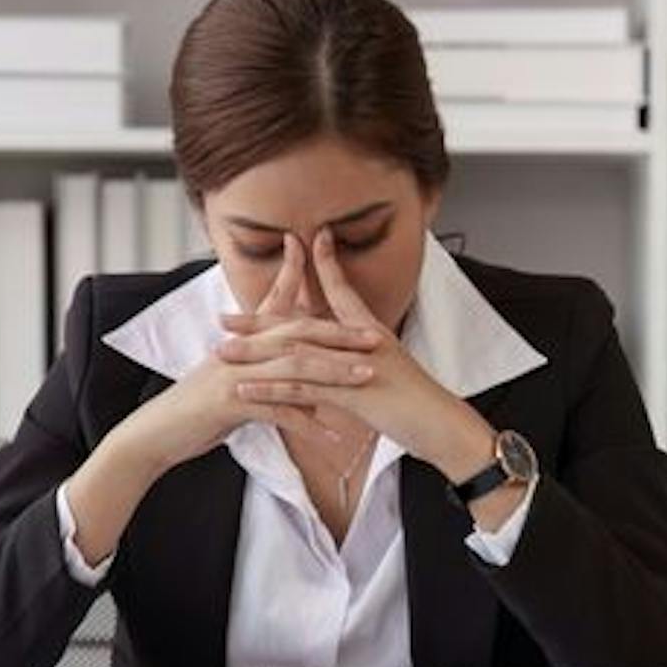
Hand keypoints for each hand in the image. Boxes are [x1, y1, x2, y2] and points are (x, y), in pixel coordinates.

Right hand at [110, 232, 379, 474]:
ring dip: (334, 372)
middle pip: (298, 333)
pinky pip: (278, 410)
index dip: (300, 279)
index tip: (333, 267)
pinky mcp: (229, 402)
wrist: (156, 433)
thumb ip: (277, 389)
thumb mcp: (239, 392)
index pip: (276, 305)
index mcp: (241, 342)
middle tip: (376, 338)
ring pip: (294, 366)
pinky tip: (334, 438)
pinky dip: (308, 423)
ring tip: (367, 378)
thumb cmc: (197, 414)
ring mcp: (234, 373)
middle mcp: (239, 350)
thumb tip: (317, 400)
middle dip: (339, 334)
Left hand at [221, 228, 498, 487]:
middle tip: (223, 318)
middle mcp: (360, 341)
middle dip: (260, 320)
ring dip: (255, 352)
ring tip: (223, 351)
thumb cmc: (419, 402)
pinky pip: (304, 389)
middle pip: (302, 323)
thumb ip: (362, 358)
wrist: (444, 424)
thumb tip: (342, 356)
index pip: (342, 290)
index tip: (301, 241)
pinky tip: (245, 389)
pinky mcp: (352, 393)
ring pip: (295, 354)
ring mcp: (354, 365)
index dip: (322, 265)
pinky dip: (271, 388)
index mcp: (370, 331)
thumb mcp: (389, 371)